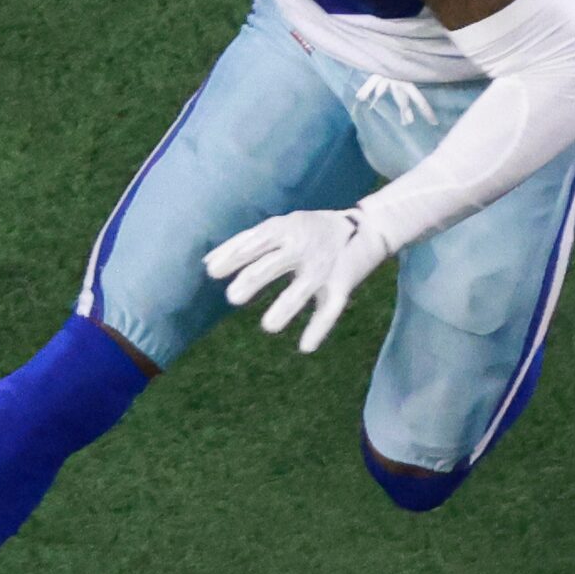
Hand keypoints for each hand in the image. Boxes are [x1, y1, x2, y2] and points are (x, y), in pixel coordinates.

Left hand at [203, 208, 393, 353]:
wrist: (367, 227)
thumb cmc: (311, 229)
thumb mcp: (279, 226)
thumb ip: (244, 242)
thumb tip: (207, 263)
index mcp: (286, 230)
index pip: (255, 243)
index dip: (234, 256)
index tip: (213, 273)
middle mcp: (304, 248)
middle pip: (276, 263)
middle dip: (254, 279)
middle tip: (233, 297)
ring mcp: (324, 268)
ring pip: (303, 289)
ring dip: (286, 307)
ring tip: (268, 326)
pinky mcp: (342, 285)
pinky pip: (330, 309)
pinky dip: (320, 328)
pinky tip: (305, 347)